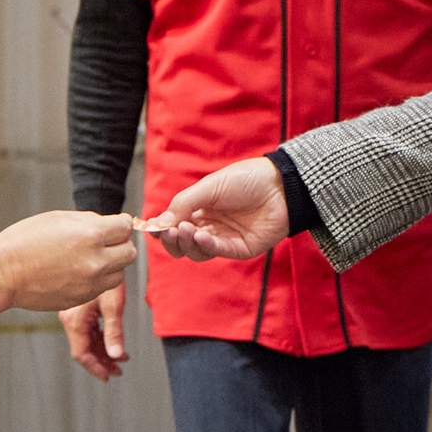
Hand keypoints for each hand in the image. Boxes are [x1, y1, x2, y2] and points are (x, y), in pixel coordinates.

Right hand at [0, 210, 138, 311]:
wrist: (3, 273)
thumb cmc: (24, 241)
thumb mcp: (59, 218)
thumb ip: (89, 221)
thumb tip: (109, 225)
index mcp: (91, 234)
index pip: (126, 227)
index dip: (120, 225)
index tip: (114, 226)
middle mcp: (96, 260)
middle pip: (129, 252)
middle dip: (120, 245)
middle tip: (105, 242)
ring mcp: (90, 283)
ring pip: (120, 274)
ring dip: (111, 265)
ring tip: (90, 259)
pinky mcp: (83, 298)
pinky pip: (102, 288)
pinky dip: (97, 280)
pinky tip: (78, 272)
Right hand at [61, 283, 128, 381]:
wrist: (94, 251)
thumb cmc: (104, 274)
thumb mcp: (112, 304)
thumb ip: (114, 331)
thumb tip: (117, 356)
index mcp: (74, 321)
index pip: (82, 354)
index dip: (96, 368)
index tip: (109, 377)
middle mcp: (70, 319)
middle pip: (84, 349)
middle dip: (102, 361)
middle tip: (119, 370)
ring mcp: (72, 313)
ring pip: (86, 339)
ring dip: (102, 349)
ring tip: (120, 357)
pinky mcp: (77, 307)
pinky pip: (87, 328)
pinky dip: (99, 337)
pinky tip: (111, 339)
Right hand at [149, 157, 287, 262]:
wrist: (280, 185)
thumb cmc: (247, 179)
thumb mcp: (209, 186)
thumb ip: (183, 203)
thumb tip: (157, 223)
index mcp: (199, 209)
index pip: (173, 225)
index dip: (161, 229)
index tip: (150, 228)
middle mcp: (209, 226)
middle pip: (182, 243)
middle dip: (172, 239)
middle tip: (169, 231)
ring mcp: (224, 239)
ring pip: (196, 251)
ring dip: (188, 243)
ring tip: (186, 229)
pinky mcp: (239, 249)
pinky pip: (217, 251)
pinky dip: (206, 245)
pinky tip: (200, 235)